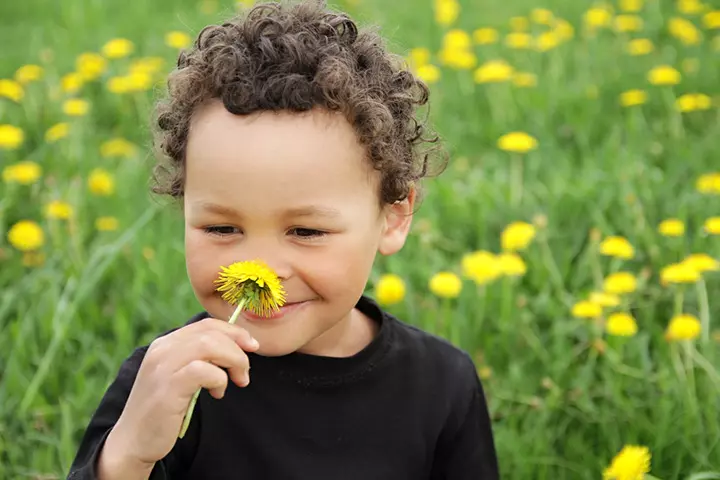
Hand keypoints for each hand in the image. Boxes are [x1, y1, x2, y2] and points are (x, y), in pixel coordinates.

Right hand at [106, 317, 258, 466]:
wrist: (133, 441)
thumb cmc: (163, 410)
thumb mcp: (180, 376)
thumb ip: (198, 358)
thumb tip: (235, 347)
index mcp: (166, 343)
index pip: (206, 324)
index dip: (234, 332)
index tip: (252, 346)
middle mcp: (162, 349)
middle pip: (211, 332)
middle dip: (238, 348)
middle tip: (245, 372)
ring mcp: (163, 367)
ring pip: (209, 345)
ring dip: (233, 361)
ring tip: (237, 381)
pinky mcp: (168, 387)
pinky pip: (203, 370)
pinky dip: (219, 379)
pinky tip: (218, 393)